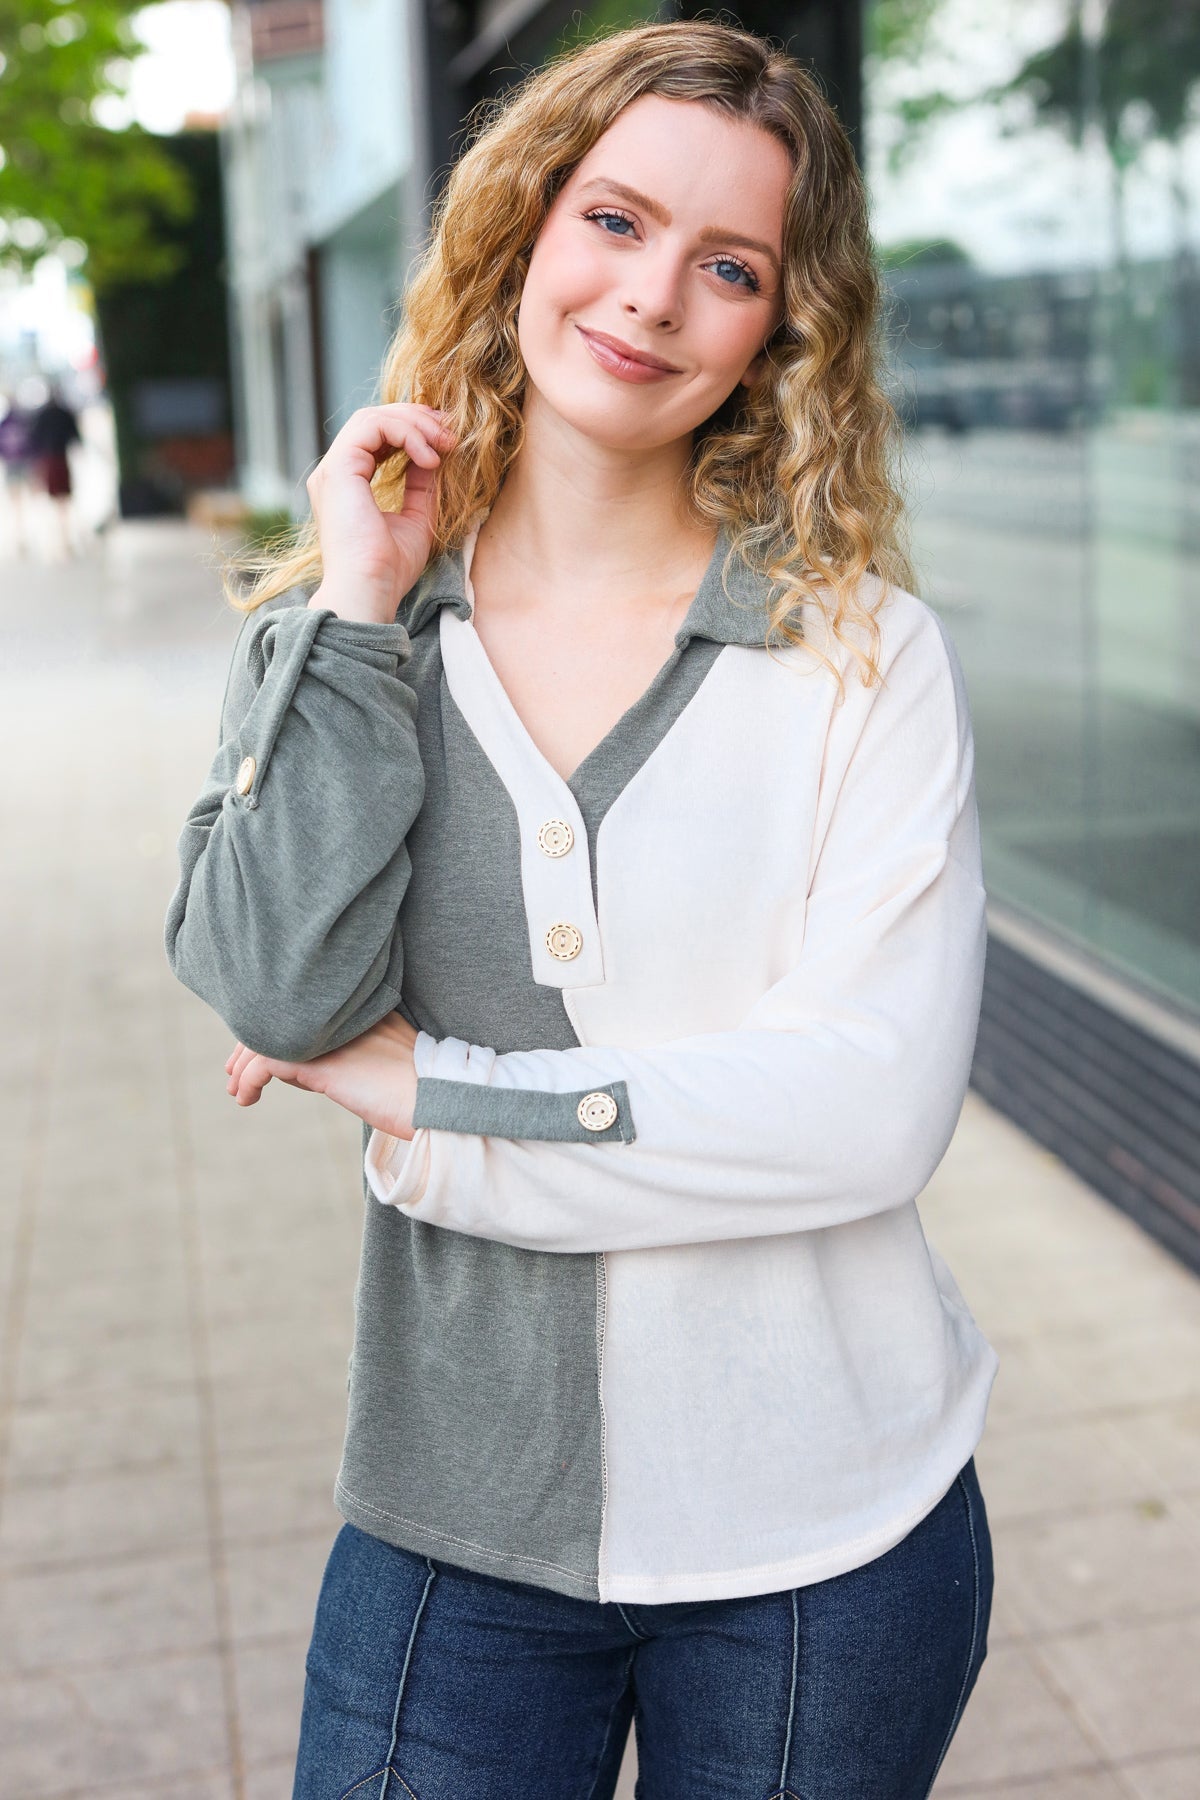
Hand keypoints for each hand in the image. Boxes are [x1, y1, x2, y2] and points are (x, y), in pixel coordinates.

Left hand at [224, 1013, 420, 1139]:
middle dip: (249, 1044)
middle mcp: (340, 1014)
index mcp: (359, 1006)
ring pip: (267, 1038)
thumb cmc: (419, 1089)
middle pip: (278, 1017)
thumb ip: (350, 1051)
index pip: (300, 1007)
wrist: (437, 1102)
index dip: (273, 1029)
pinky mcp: (321, 1062)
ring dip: (243, 1066)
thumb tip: (309, 1069)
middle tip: (233, 1072)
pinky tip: (246, 1099)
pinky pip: (265, 1063)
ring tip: (236, 1090)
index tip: (255, 1055)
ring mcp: (330, 1035)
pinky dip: (248, 1081)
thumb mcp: (382, 1060)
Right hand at [304, 402, 458, 624]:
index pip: (376, 436)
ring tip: (445, 444)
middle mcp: (336, 473)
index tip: (447, 440)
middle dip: (417, 420)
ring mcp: (333, 469)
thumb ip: (421, 486)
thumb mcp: (416, 520)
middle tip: (451, 434)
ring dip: (415, 424)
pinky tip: (430, 458)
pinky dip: (407, 434)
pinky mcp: (339, 468)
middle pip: (374, 420)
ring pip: (373, 417)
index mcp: (348, 484)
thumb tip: (434, 456)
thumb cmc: (390, 569)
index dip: (412, 429)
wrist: (370, 590)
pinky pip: (373, 427)